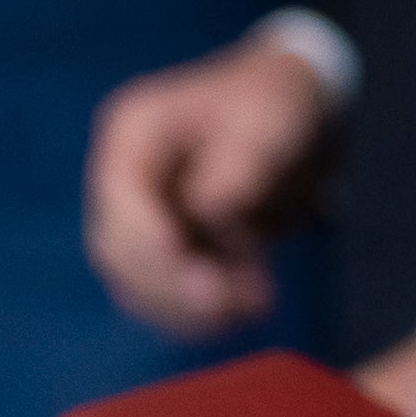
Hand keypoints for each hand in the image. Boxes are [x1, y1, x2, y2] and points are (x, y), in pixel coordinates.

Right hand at [84, 34, 336, 336]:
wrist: (294, 108)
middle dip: (175, 288)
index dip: (152, 246)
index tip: (202, 282)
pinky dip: (198, 311)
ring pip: (139, 281)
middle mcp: (122, 176)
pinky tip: (244, 313)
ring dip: (189, 308)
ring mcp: (138, 214)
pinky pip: (164, 291)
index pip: (121, 198)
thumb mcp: (268, 120)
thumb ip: (239, 164)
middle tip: (235, 309)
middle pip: (121, 250)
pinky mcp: (164, 246)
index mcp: (134, 131)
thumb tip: (207, 210)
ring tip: (252, 310)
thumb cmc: (276, 103)